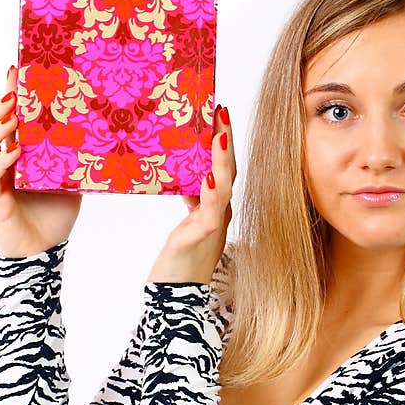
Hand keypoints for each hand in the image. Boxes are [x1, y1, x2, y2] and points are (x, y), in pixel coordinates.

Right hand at [0, 64, 81, 258]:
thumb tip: (97, 137)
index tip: (15, 71)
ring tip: (12, 115)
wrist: (43, 252)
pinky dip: (1, 159)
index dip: (8, 96)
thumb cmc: (52, 217)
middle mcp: (2, 164)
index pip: (8, 121)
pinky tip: (15, 150)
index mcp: (17, 156)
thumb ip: (74, 161)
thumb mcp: (70, 182)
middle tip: (13, 91)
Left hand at [146, 103, 234, 283]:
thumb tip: (189, 179)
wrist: (176, 294)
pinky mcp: (202, 236)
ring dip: (222, 157)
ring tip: (219, 131)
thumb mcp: (187, 223)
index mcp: (215, 208)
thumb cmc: (180, 261)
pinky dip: (212, 190)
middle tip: (221, 110)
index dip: (223, 143)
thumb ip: (192, 201)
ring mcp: (213, 224)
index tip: (218, 115)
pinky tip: (209, 175)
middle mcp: (219, 212)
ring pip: (224, 185)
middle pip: (228, 170)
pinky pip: (210, 210)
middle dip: (225, 140)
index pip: (223, 168)